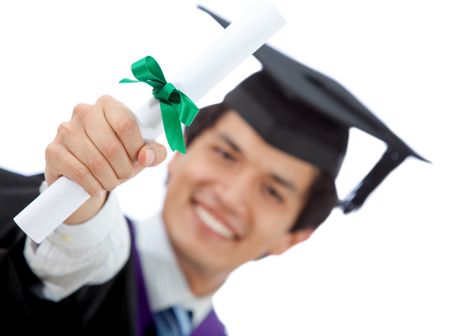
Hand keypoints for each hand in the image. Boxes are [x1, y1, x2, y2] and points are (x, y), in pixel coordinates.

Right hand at [45, 95, 166, 223]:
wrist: (84, 176)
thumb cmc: (117, 159)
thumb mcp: (140, 155)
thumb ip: (154, 153)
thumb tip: (146, 156)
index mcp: (108, 104)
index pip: (126, 124)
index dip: (135, 148)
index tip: (137, 159)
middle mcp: (84, 111)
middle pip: (111, 146)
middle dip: (123, 169)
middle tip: (124, 175)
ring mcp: (65, 129)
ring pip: (95, 162)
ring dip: (109, 180)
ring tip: (111, 182)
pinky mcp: (53, 150)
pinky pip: (79, 172)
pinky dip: (93, 186)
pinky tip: (96, 188)